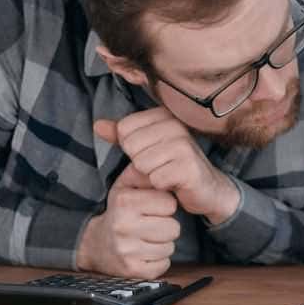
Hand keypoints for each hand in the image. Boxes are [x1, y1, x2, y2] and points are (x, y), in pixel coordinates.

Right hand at [76, 161, 179, 278]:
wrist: (96, 244)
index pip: (169, 203)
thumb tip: (165, 165)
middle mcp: (123, 226)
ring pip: (170, 247)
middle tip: (149, 225)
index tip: (152, 207)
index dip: (165, 205)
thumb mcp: (126, 186)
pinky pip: (163, 265)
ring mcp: (127, 251)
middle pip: (174, 228)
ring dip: (162, 243)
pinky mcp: (132, 270)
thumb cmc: (119, 212)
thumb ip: (145, 173)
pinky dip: (158, 260)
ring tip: (145, 238)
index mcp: (124, 202)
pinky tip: (144, 253)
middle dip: (166, 226)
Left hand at [94, 108, 239, 222]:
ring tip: (166, 175)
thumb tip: (97, 125)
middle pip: (131, 146)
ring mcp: (184, 145)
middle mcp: (176, 126)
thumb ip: (122, 136)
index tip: (152, 154)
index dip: (132, 149)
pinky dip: (161, 187)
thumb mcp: (145, 147)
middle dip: (140, 163)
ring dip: (150, 176)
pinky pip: (156, 179)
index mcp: (164, 116)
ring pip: (141, 163)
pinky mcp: (189, 167)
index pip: (124, 130)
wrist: (206, 188)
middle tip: (159, 167)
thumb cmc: (173, 166)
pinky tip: (174, 184)